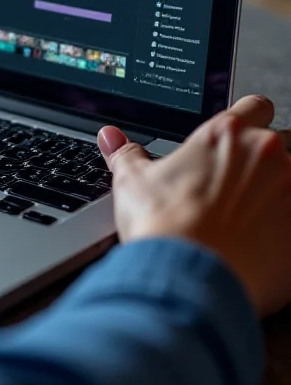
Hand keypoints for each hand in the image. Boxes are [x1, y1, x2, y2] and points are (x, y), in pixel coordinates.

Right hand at [98, 95, 290, 316]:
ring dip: (279, 196)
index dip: (249, 122)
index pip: (256, 106)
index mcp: (226, 134)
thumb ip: (126, 153)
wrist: (186, 277)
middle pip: (283, 144)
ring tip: (251, 224)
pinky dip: (286, 229)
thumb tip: (110, 138)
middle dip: (266, 165)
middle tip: (238, 193)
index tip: (239, 143)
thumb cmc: (163, 227)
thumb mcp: (133, 182)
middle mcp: (266, 154)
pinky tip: (265, 245)